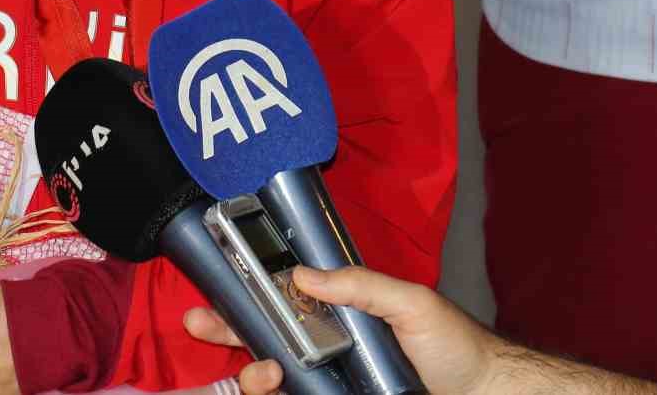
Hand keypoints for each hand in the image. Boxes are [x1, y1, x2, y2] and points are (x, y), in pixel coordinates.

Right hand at [183, 267, 498, 394]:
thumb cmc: (455, 346)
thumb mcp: (410, 303)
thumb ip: (361, 285)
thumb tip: (304, 274)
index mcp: (339, 315)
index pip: (282, 301)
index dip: (243, 298)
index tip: (214, 293)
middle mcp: (328, 349)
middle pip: (263, 341)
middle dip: (226, 333)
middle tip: (201, 326)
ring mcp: (330, 384)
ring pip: (272, 379)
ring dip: (251, 374)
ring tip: (260, 372)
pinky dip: (274, 393)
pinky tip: (266, 388)